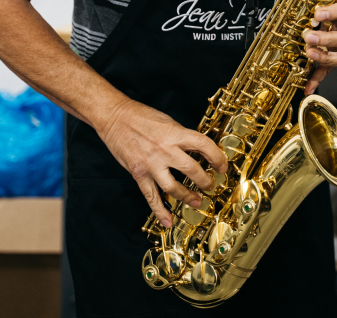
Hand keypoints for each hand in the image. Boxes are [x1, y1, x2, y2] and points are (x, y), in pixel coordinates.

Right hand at [99, 99, 227, 227]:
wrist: (114, 117)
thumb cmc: (140, 116)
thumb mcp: (168, 121)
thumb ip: (182, 137)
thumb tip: (198, 149)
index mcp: (175, 134)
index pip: (204, 145)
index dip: (217, 157)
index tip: (222, 166)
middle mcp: (165, 149)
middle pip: (192, 169)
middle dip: (205, 180)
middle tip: (210, 185)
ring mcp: (151, 164)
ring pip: (174, 187)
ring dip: (187, 197)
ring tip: (197, 201)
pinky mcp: (138, 173)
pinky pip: (151, 196)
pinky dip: (159, 211)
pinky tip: (167, 221)